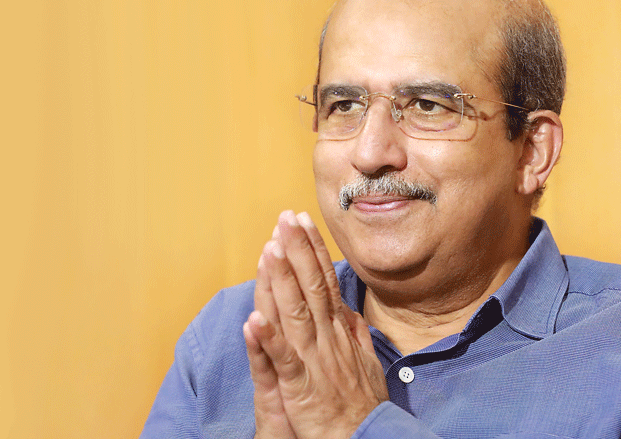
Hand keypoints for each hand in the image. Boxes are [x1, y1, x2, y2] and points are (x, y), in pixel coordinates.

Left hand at [244, 211, 388, 438]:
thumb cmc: (364, 404)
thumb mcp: (366, 363)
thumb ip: (356, 335)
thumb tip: (351, 311)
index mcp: (339, 331)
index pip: (325, 281)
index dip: (312, 250)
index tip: (303, 221)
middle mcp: (327, 338)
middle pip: (311, 286)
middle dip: (298, 250)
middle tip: (285, 217)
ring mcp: (314, 360)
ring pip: (296, 313)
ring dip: (283, 280)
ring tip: (270, 249)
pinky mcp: (300, 386)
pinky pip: (282, 360)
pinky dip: (268, 340)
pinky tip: (254, 320)